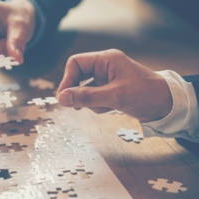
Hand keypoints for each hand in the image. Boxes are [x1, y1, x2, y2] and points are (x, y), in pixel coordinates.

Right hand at [57, 49, 172, 122]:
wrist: (166, 105)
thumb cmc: (146, 93)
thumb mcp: (115, 96)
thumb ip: (87, 96)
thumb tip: (62, 98)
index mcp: (106, 59)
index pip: (76, 63)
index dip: (67, 79)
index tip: (64, 96)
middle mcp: (104, 67)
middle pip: (78, 77)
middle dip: (78, 92)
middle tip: (76, 106)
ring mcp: (106, 79)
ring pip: (85, 90)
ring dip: (91, 101)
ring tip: (106, 106)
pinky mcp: (109, 90)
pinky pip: (94, 97)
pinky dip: (98, 105)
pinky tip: (111, 108)